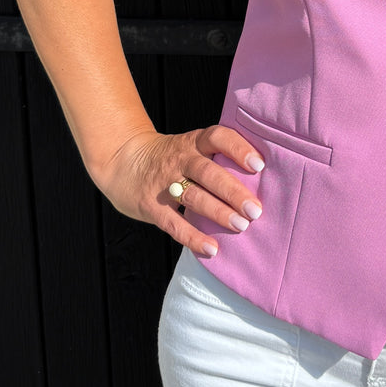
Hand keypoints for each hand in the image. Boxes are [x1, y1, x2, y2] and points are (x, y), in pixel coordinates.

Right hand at [92, 126, 266, 257]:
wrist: (122, 162)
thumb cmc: (171, 158)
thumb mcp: (191, 146)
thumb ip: (218, 157)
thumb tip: (262, 177)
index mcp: (193, 142)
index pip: (217, 137)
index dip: (238, 148)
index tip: (259, 165)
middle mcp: (180, 159)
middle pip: (208, 172)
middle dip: (233, 191)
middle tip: (255, 209)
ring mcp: (164, 182)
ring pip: (193, 197)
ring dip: (218, 212)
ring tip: (241, 226)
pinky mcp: (151, 206)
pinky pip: (173, 223)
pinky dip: (192, 237)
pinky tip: (212, 249)